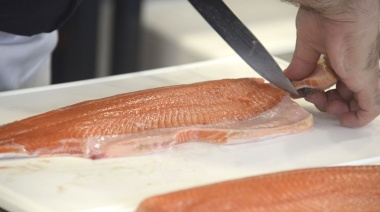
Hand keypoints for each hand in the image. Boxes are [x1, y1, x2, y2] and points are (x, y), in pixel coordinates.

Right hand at [284, 1, 379, 126]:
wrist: (333, 9)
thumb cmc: (325, 17)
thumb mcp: (307, 48)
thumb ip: (300, 67)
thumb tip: (288, 80)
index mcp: (342, 58)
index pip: (338, 82)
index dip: (324, 93)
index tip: (310, 94)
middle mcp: (355, 66)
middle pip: (347, 94)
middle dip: (329, 103)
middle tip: (315, 98)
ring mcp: (362, 74)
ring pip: (358, 102)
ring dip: (339, 110)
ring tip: (323, 104)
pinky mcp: (365, 80)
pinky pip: (369, 106)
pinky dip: (358, 118)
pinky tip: (346, 121)